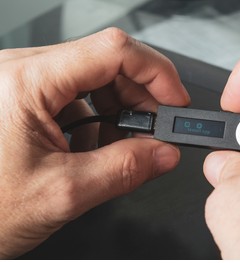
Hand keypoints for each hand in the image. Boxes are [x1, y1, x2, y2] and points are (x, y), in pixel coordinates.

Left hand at [0, 28, 189, 258]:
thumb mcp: (62, 193)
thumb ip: (124, 170)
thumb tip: (163, 154)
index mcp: (26, 82)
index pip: (113, 50)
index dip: (156, 73)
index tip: (175, 101)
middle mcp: (22, 73)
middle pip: (107, 64)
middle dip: (140, 99)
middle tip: (154, 134)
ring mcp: (23, 85)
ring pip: (94, 82)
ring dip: (118, 114)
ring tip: (119, 149)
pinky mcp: (25, 100)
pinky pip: (76, 98)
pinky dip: (96, 123)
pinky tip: (92, 150)